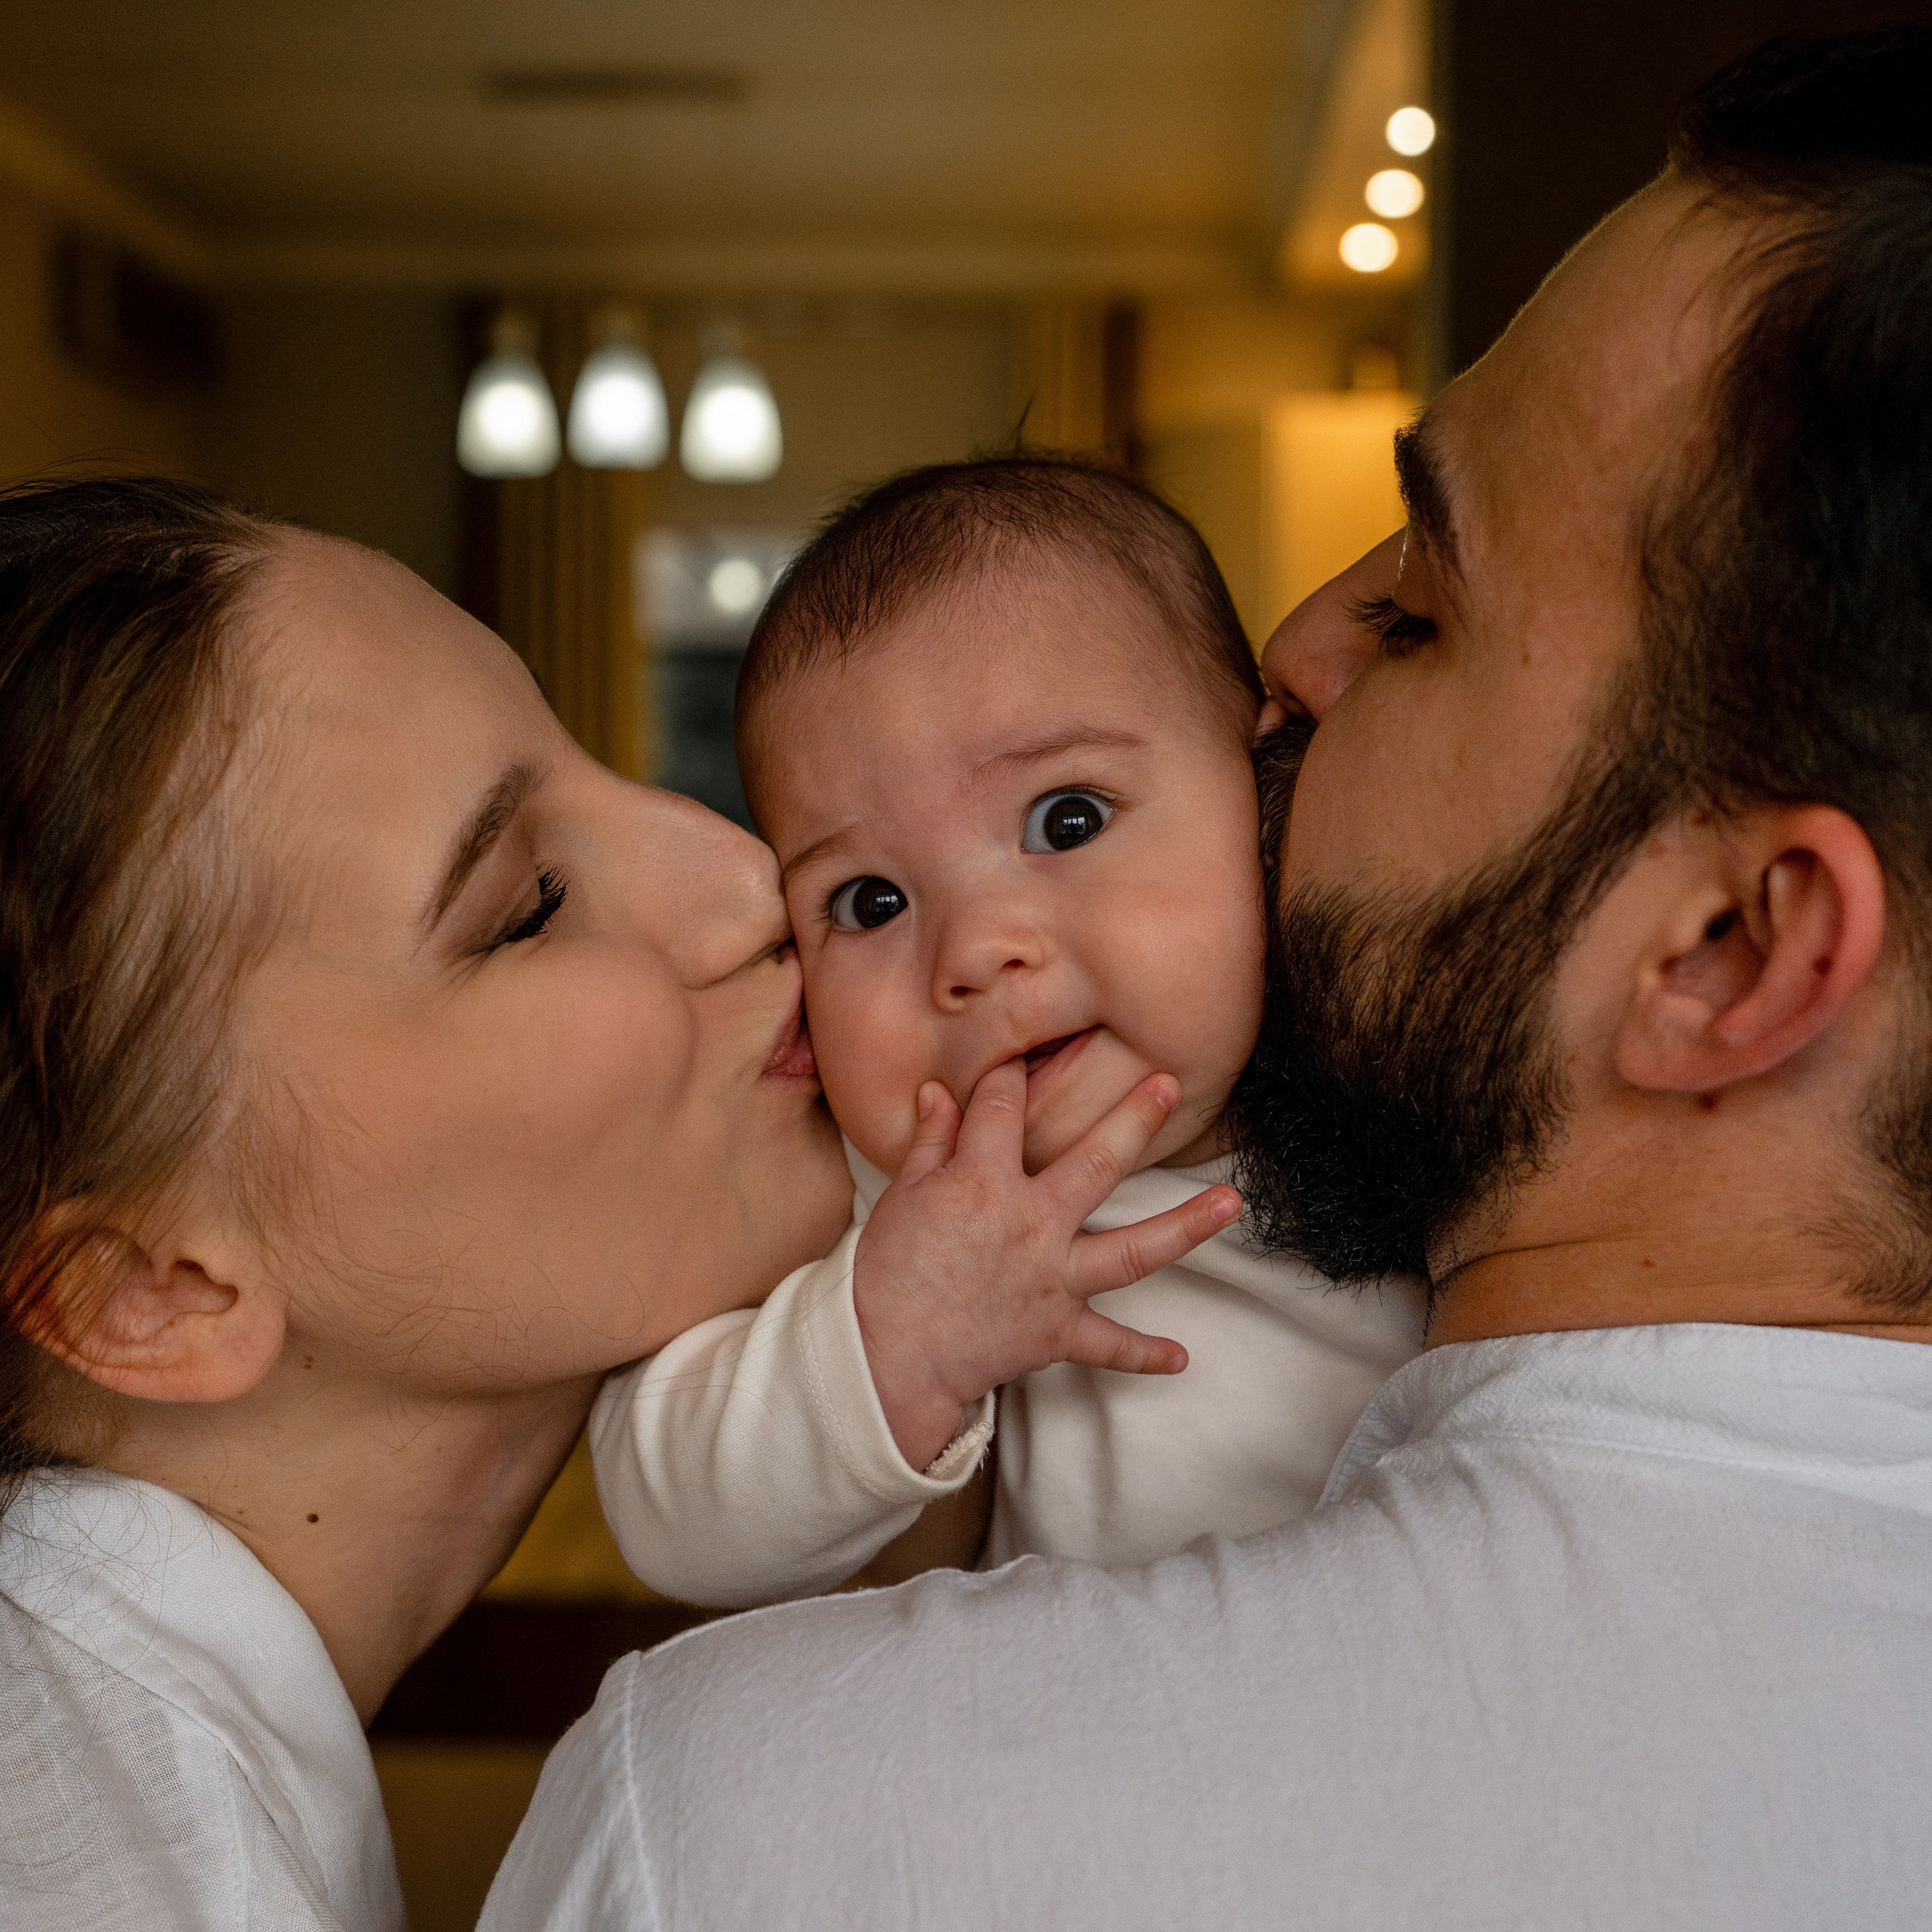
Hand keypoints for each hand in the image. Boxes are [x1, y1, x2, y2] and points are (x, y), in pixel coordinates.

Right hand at [852, 1060, 1241, 1469]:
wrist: (884, 1356)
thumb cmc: (886, 1271)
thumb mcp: (903, 1195)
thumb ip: (932, 1142)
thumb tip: (940, 1092)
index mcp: (984, 1182)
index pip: (1004, 1109)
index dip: (1011, 1076)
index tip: (1025, 1054)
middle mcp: (1032, 1224)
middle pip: (1098, 1161)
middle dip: (1137, 1119)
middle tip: (1170, 1083)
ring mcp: (1053, 1279)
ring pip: (1133, 1250)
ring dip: (1186, 1226)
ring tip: (1231, 1203)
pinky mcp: (1057, 1332)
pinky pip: (1110, 1345)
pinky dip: (1144, 1354)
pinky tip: (1180, 1357)